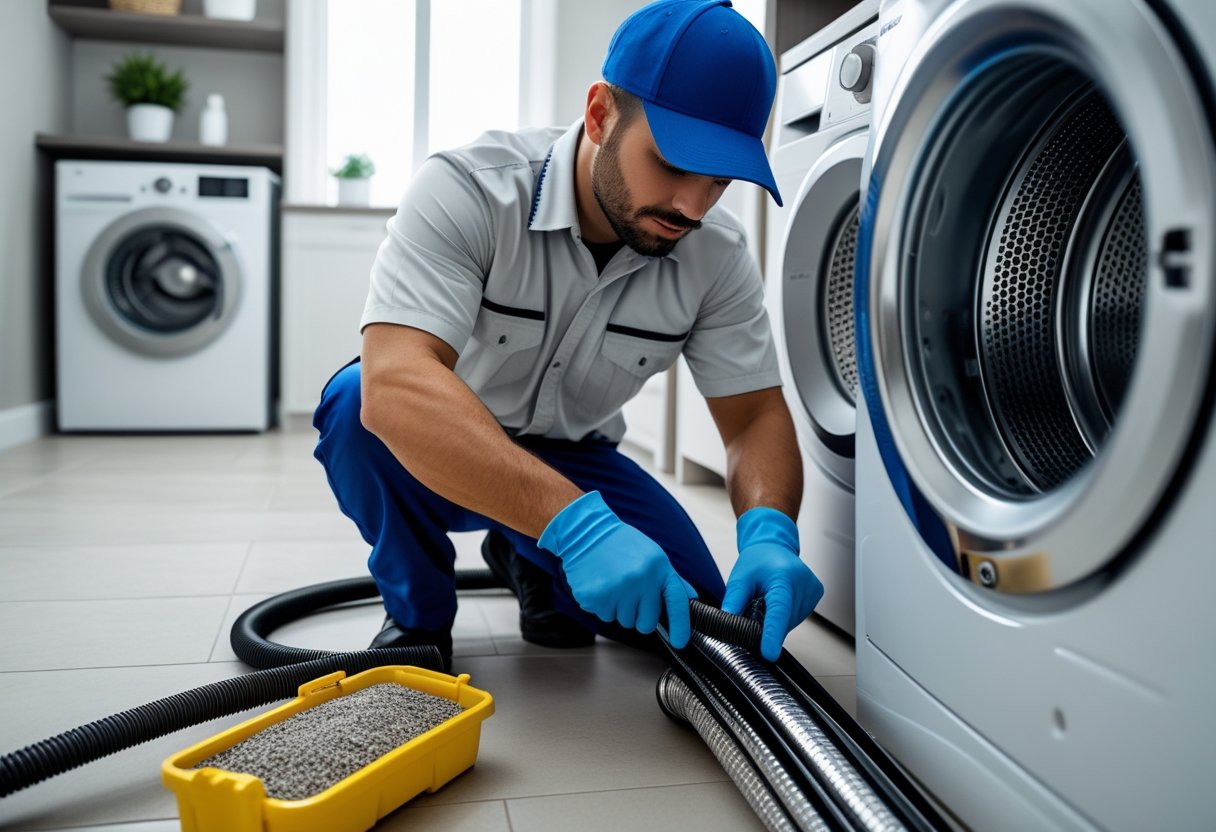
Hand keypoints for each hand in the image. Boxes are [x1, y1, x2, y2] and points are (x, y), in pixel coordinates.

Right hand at [539, 491, 696, 647]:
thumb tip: (690, 598)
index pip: (676, 603)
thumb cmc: (621, 544)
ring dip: (617, 608)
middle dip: (638, 615)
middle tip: (628, 594)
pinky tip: (599, 584)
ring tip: (612, 583)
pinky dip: (601, 605)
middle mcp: (641, 580)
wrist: (586, 532)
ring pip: (623, 621)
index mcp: (658, 568)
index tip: (679, 642)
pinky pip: (603, 615)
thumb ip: (672, 579)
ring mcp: (617, 589)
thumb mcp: (653, 555)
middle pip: (646, 623)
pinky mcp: (596, 596)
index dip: (680, 626)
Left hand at [722, 507, 823, 660]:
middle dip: (766, 623)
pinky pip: (796, 617)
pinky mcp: (816, 594)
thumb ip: (733, 601)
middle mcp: (803, 583)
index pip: (778, 610)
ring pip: (790, 622)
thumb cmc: (758, 559)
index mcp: (783, 577)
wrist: (774, 546)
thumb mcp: (739, 578)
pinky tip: (779, 600)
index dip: (772, 634)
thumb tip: (728, 623)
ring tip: (769, 598)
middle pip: (783, 621)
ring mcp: (812, 590)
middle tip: (756, 605)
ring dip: (776, 619)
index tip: (769, 653)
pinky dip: (785, 615)